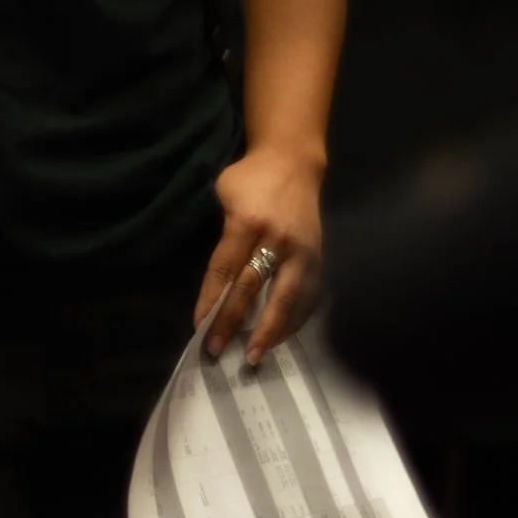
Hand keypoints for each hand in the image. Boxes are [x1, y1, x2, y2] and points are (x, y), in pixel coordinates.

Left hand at [194, 145, 324, 364]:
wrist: (294, 161)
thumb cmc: (250, 178)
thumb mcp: (225, 193)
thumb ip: (221, 233)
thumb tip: (217, 280)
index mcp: (248, 222)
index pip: (226, 268)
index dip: (211, 299)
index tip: (199, 325)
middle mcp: (277, 239)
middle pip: (253, 288)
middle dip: (233, 322)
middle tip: (218, 350)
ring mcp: (302, 251)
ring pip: (286, 298)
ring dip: (270, 330)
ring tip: (254, 356)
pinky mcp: (317, 258)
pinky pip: (308, 296)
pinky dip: (294, 320)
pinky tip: (280, 337)